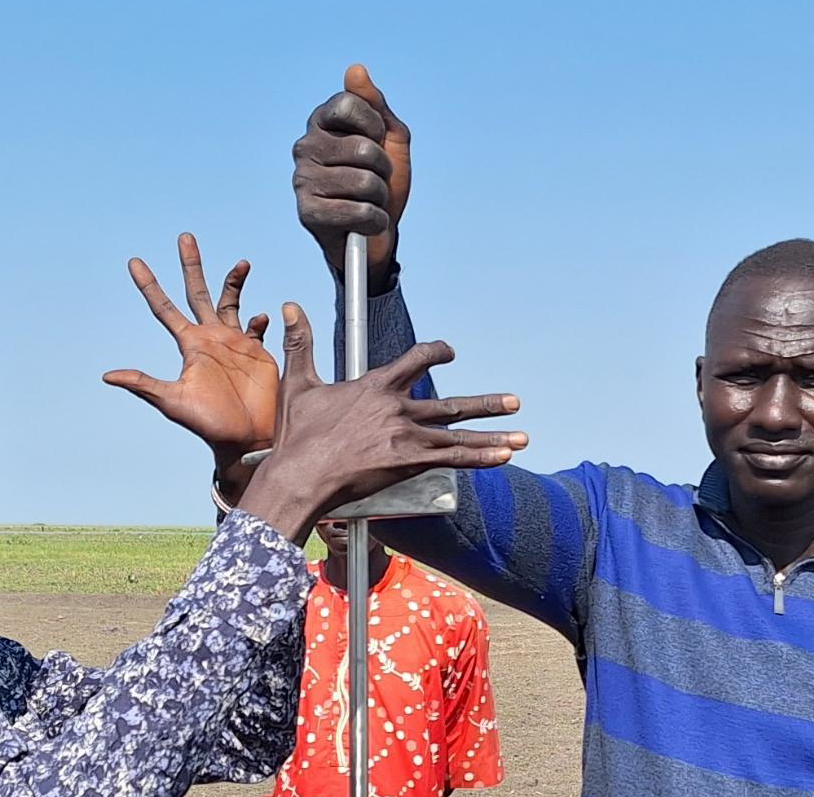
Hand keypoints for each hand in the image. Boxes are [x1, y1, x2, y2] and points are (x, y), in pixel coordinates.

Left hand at [101, 234, 277, 466]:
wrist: (245, 439)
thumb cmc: (208, 424)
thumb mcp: (173, 401)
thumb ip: (144, 384)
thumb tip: (108, 375)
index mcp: (189, 344)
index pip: (164, 308)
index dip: (149, 285)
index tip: (134, 261)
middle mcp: (210, 338)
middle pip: (197, 292)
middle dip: (191, 265)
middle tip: (184, 237)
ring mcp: (235, 343)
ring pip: (231, 301)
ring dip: (234, 280)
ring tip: (242, 263)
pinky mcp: (259, 353)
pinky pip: (259, 326)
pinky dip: (262, 317)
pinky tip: (264, 314)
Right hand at [241, 302, 523, 544]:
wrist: (302, 475)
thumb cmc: (298, 434)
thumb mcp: (300, 383)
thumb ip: (301, 343)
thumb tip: (290, 306)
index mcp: (376, 386)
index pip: (416, 360)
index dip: (436, 353)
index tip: (450, 352)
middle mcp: (399, 408)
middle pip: (452, 403)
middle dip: (487, 404)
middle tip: (514, 402)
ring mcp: (407, 436)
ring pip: (460, 434)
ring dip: (494, 436)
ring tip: (523, 437)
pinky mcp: (409, 463)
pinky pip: (454, 459)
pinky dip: (481, 458)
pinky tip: (503, 457)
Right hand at [293, 63, 410, 285]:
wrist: (378, 234)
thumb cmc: (382, 181)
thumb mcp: (389, 139)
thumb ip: (375, 105)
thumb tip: (355, 70)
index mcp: (321, 123)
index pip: (349, 104)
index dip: (375, 125)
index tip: (377, 140)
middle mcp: (305, 148)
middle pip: (363, 147)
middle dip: (383, 168)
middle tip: (376, 180)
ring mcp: (303, 180)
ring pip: (365, 181)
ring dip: (380, 196)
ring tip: (370, 201)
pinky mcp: (307, 214)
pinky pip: (359, 211)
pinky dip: (375, 220)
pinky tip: (366, 223)